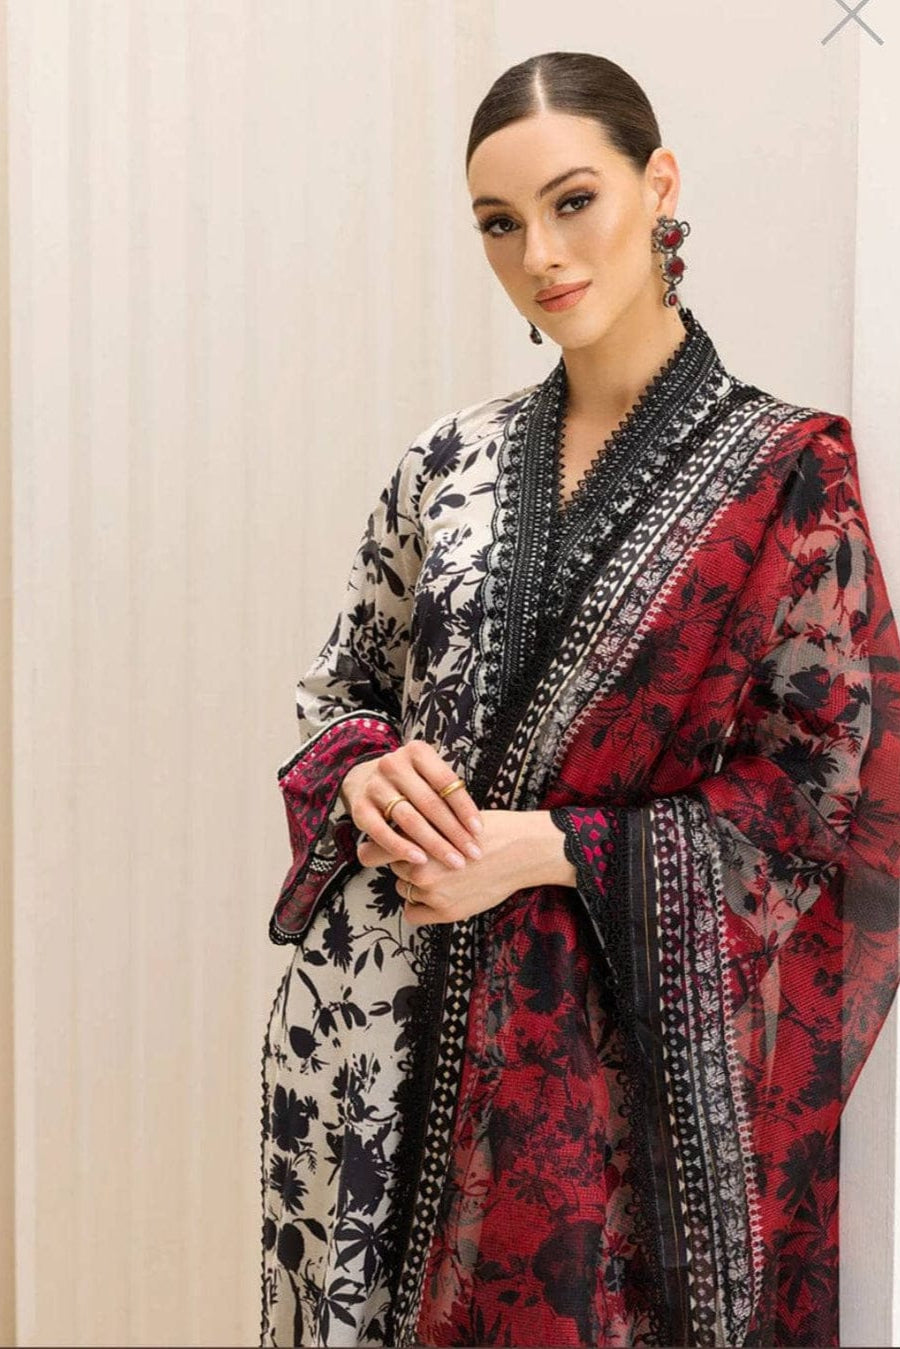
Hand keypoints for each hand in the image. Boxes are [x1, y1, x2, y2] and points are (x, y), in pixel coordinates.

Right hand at [339, 739, 483, 870]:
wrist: (364, 778)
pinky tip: (420, 860)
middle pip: (430, 802)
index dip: (465, 807)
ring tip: (454, 861)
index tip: (480, 831)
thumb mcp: (429, 775)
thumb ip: (448, 794)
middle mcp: (393, 764)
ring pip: (409, 819)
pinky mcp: (359, 808)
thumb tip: (477, 828)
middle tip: (473, 853)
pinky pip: (382, 832)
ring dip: (434, 844)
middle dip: (454, 832)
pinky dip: (401, 847)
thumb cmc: (412, 782)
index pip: (446, 782)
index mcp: (417, 752)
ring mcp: (374, 785)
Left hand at [363, 809, 536, 926]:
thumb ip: (419, 829)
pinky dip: (420, 906)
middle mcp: (418, 865)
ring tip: (442, 875)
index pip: (374, 852)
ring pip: (403, 889)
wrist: (522, 851)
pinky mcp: (445, 911)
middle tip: (430, 859)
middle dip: (407, 864)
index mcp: (416, 838)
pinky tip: (437, 895)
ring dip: (415, 885)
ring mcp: (431, 890)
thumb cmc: (487, 830)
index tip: (377, 852)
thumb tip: (390, 837)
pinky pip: (413, 913)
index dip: (375, 852)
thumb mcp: (447, 818)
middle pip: (393, 869)